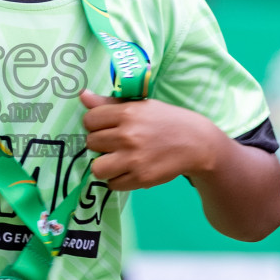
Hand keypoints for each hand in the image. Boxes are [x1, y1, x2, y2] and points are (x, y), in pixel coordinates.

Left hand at [80, 89, 226, 190]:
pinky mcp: (140, 178)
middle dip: (101, 144)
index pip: (89, 120)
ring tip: (117, 160)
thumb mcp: (140, 106)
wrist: (196, 143)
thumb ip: (109, 103)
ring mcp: (133, 159)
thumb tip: (82, 95)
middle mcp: (127, 136)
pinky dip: (118, 179)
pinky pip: (112, 184)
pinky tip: (129, 171)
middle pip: (91, 143)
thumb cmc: (165, 121)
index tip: (107, 127)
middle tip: (116, 144)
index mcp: (127, 113)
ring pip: (97, 167)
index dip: (95, 124)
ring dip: (105, 165)